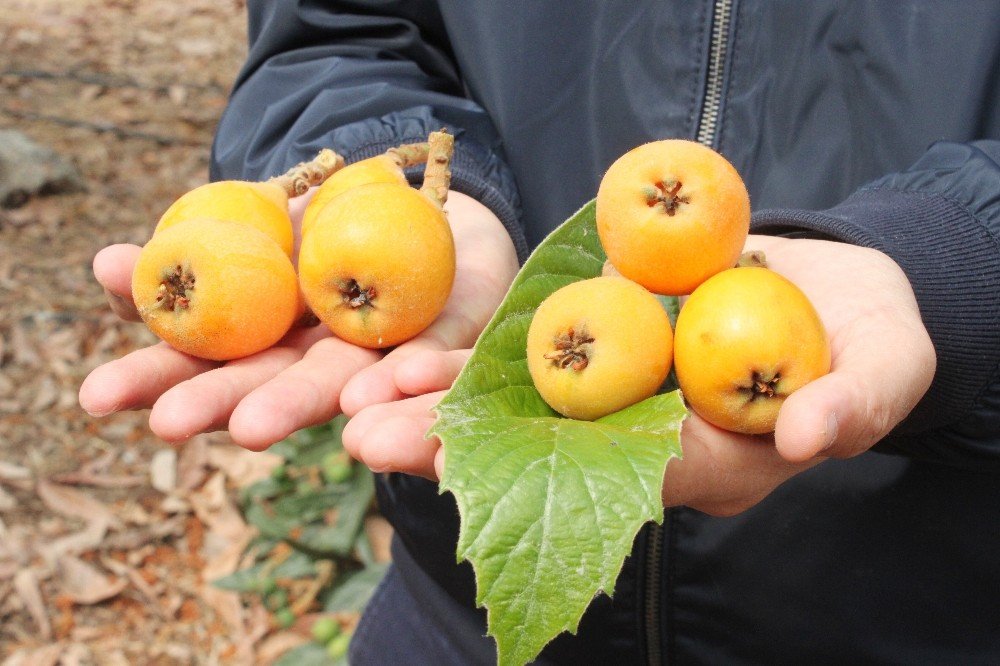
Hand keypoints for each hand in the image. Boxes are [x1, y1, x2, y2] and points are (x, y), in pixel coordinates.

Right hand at [78, 190, 518, 449]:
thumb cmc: (329, 226)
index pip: (211, 367)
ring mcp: (391, 356)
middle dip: (224, 404)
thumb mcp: (255, 225)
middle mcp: (329, 363)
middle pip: (276, 388)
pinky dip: (418, 369)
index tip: (98, 398)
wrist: (429, 208)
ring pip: (350, 383)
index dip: (158, 381)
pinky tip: (387, 381)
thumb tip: (103, 262)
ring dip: (305, 403)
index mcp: (276, 343)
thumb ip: (192, 250)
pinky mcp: (457, 341)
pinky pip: (441, 354)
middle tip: (168, 425)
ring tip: (256, 427)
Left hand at [342, 235, 936, 515]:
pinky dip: (468, 359)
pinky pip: (530, 355)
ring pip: (520, 409)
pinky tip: (399, 358)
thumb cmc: (870, 338)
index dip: (546, 478)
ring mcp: (620, 392)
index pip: (621, 478)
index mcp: (712, 461)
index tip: (462, 477)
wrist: (837, 291)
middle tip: (365, 443)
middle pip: (545, 456)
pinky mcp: (603, 341)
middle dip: (454, 453)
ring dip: (437, 404)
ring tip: (354, 404)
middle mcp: (648, 439)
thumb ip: (855, 400)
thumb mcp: (886, 363)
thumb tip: (806, 435)